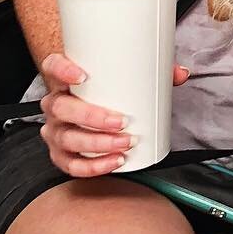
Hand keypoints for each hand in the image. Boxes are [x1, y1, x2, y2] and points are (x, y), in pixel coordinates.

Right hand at [37, 53, 189, 178]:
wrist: (87, 103)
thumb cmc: (102, 88)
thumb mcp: (121, 75)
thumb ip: (152, 71)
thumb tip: (180, 73)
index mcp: (63, 78)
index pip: (52, 67)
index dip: (62, 70)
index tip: (83, 76)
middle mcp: (55, 104)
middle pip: (62, 108)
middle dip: (92, 117)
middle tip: (121, 122)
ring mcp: (55, 130)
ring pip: (68, 138)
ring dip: (98, 144)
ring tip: (125, 144)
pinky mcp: (61, 153)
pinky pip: (71, 164)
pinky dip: (93, 166)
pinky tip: (114, 161)